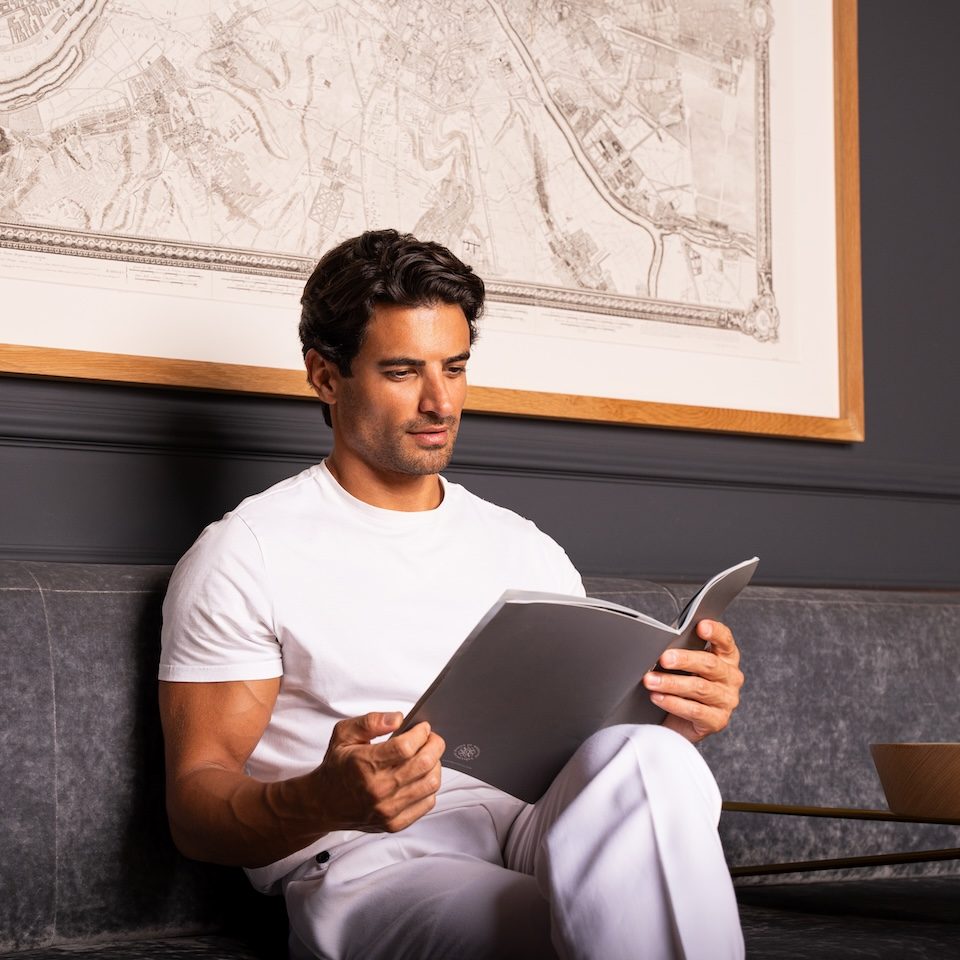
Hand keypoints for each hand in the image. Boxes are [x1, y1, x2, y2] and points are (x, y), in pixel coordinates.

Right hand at [310, 712, 444, 833]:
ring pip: (430, 783)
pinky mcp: (394, 823)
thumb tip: (398, 719)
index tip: (422, 727)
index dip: (420, 733)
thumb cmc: (337, 766)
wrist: (323, 803)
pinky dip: (429, 786)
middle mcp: (377, 789)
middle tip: (431, 738)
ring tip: (426, 756)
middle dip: (435, 745)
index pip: (405, 747)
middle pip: (424, 764)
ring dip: (435, 765)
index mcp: (364, 764)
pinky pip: (427, 803)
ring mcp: (387, 809)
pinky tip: (420, 777)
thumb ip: (371, 722)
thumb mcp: (344, 734)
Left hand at [642, 620, 743, 743]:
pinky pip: (694, 710)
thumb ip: (680, 650)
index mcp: (726, 657)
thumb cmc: (684, 683)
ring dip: (671, 683)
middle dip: (684, 660)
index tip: (701, 626)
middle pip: (710, 664)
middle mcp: (731, 677)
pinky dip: (672, 703)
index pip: (725, 640)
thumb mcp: (684, 664)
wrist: (683, 720)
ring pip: (699, 688)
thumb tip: (660, 642)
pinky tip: (657, 697)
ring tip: (650, 680)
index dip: (715, 632)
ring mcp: (726, 700)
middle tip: (664, 658)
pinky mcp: (717, 720)